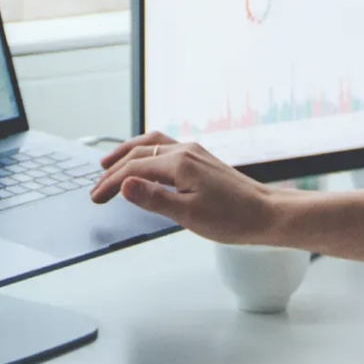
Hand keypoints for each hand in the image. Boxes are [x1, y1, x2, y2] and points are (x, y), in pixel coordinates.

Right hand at [90, 132, 282, 244]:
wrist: (267, 214)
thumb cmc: (233, 218)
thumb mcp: (188, 215)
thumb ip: (153, 199)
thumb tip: (124, 185)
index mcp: (180, 163)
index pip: (133, 169)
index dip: (110, 184)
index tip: (95, 198)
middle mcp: (185, 151)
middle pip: (139, 153)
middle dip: (113, 169)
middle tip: (96, 188)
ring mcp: (194, 153)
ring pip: (151, 144)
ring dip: (127, 152)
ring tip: (109, 162)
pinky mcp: (201, 159)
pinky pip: (165, 147)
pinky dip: (146, 152)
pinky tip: (145, 162)